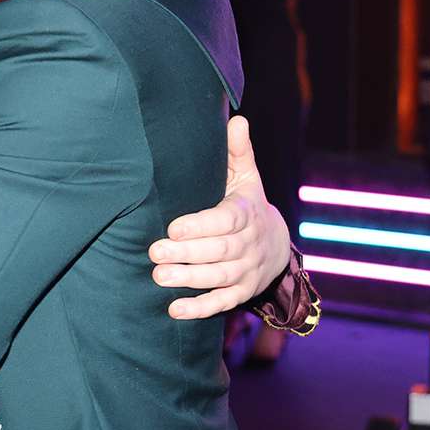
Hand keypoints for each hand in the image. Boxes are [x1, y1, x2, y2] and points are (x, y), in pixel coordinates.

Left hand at [149, 116, 291, 318]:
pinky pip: (222, 303)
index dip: (202, 226)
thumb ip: (237, 151)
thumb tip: (237, 119)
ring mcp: (246, 271)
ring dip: (188, 280)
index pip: (226, 221)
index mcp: (246, 213)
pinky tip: (174, 309)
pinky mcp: (242, 292)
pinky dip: (199, 308)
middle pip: (219, 251)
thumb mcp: (246, 177)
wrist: (274, 245)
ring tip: (159, 276)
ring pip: (218, 278)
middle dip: (187, 254)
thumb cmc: (247, 204)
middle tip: (155, 252)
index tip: (175, 227)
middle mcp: (248, 244)